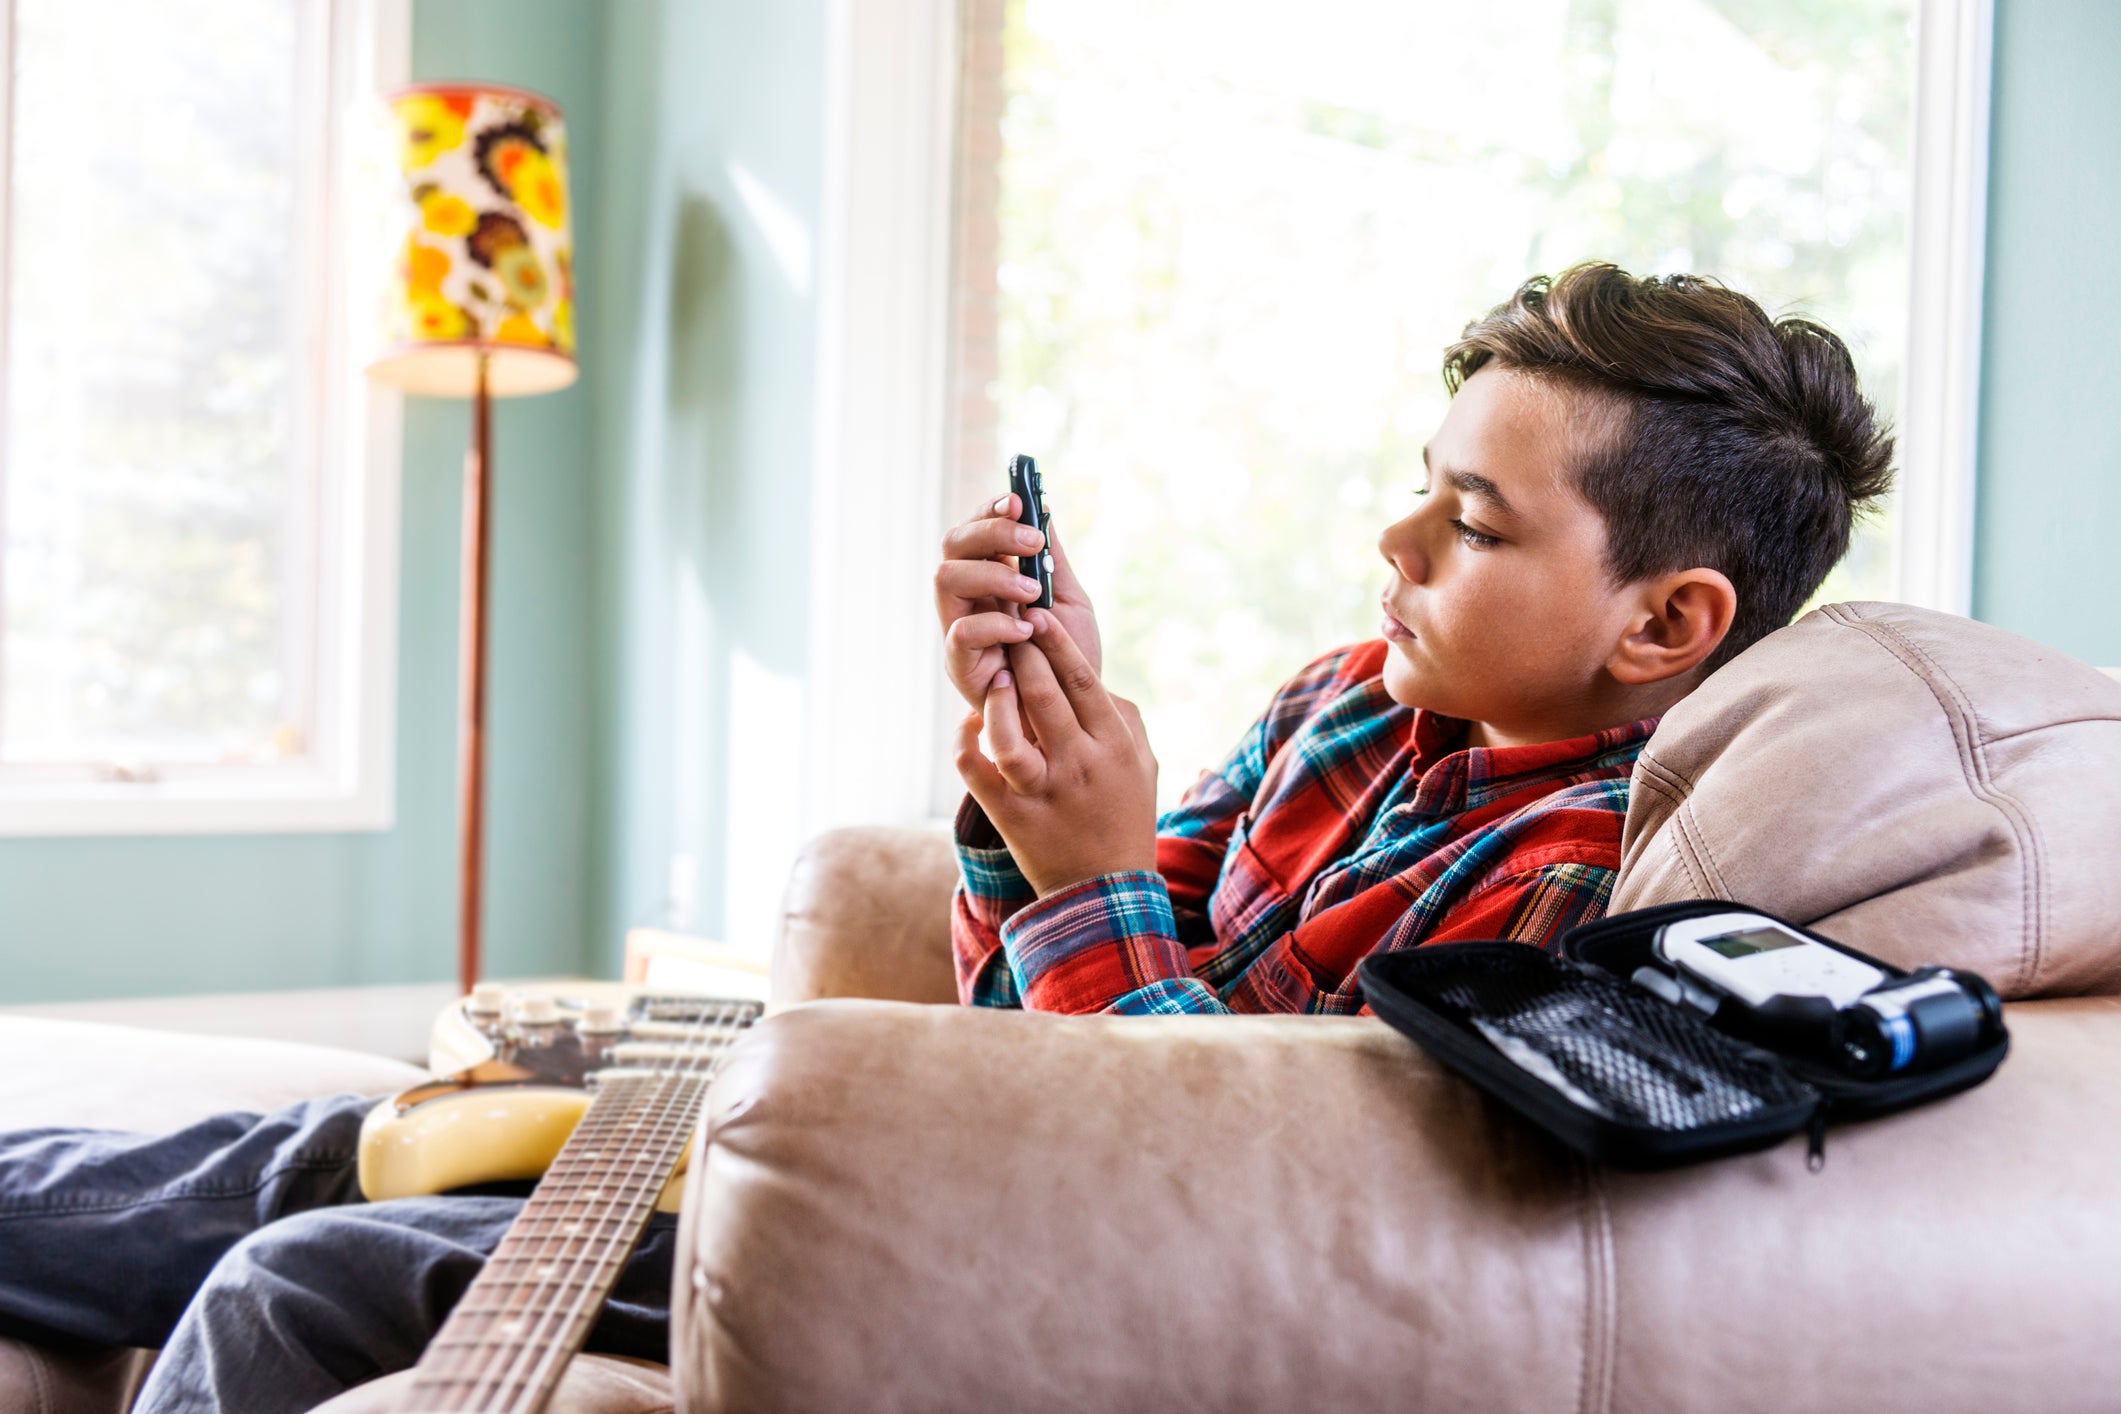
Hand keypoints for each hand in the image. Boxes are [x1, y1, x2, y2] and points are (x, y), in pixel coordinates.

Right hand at [935, 492, 1101, 709]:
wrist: (1075, 716)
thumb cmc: (1067, 660)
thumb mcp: (1067, 602)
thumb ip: (1052, 561)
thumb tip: (1044, 510)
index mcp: (988, 580)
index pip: (973, 532)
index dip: (989, 511)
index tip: (1019, 501)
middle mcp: (967, 600)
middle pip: (952, 545)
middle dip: (990, 533)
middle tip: (1032, 541)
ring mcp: (959, 632)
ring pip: (946, 579)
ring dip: (991, 574)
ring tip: (1032, 591)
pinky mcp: (961, 668)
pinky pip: (960, 633)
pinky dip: (994, 624)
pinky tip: (1026, 631)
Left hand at [953, 608, 1156, 896]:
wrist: (1105, 891)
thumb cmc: (1125, 816)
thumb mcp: (1142, 763)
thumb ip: (1121, 716)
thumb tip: (1090, 678)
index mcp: (1111, 746)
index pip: (1081, 679)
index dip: (1056, 642)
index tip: (1037, 616)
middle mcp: (1076, 765)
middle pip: (1042, 694)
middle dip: (1021, 653)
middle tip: (1007, 630)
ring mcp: (1040, 791)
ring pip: (1005, 734)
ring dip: (994, 699)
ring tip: (995, 678)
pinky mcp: (1009, 815)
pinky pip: (975, 769)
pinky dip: (965, 741)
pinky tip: (970, 724)